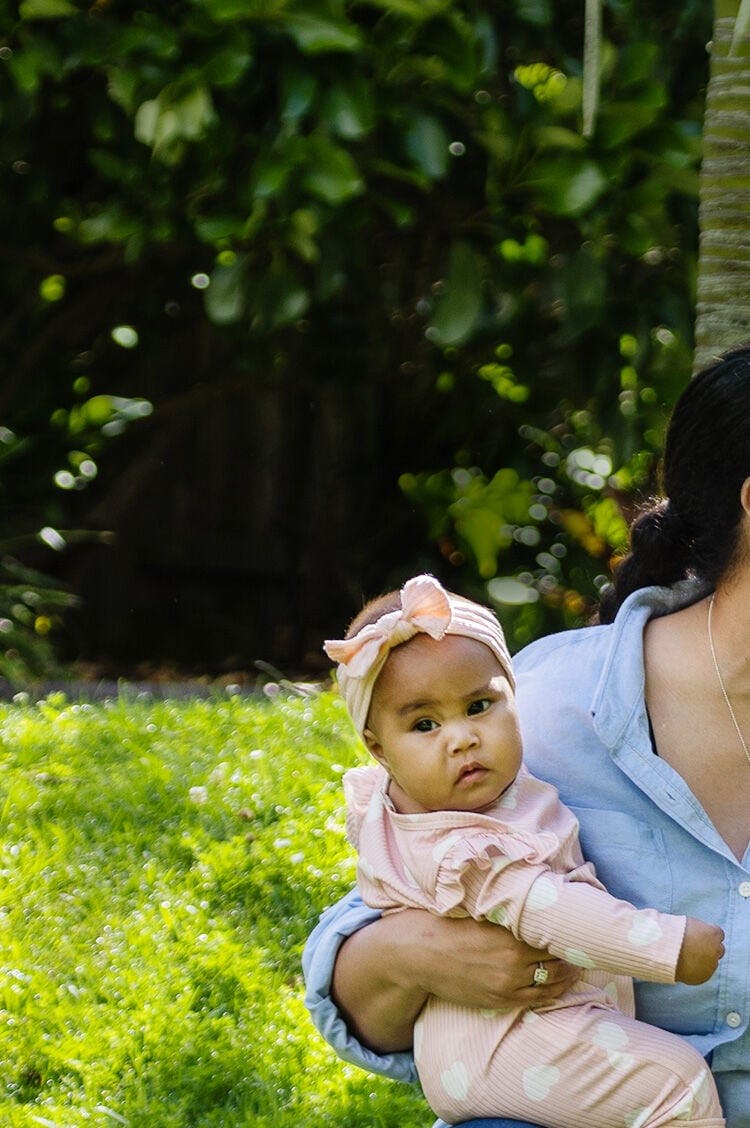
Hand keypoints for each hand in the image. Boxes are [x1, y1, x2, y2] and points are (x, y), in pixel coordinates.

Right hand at [333, 910, 578, 1052]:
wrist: (419, 954)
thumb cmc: (448, 924)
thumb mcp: (480, 910)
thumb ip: (507, 910)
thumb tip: (531, 894)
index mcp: (509, 933)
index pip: (551, 934)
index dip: (566, 931)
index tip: (576, 925)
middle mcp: (513, 960)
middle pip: (557, 958)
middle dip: (570, 952)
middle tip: (583, 944)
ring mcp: (508, 983)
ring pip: (553, 981)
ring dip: (567, 973)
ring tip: (576, 964)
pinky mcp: (501, 1000)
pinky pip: (538, 999)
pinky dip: (553, 991)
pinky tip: (561, 983)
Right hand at [675, 917, 724, 984]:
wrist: (664, 950)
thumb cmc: (673, 933)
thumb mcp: (689, 924)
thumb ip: (700, 929)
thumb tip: (700, 933)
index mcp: (713, 933)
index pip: (719, 934)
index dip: (709, 936)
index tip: (701, 937)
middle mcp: (716, 949)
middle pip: (719, 949)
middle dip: (710, 949)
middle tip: (696, 949)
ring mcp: (712, 964)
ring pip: (712, 963)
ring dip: (704, 961)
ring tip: (688, 958)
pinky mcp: (705, 976)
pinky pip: (704, 973)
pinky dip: (698, 971)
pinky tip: (687, 966)